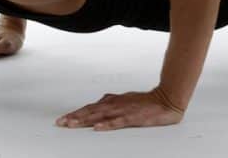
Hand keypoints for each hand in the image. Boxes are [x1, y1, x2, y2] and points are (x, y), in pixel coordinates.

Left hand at [56, 87, 184, 130]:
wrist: (166, 99)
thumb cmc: (146, 101)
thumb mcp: (126, 99)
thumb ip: (112, 102)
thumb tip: (100, 102)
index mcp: (113, 101)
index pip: (90, 108)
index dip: (76, 113)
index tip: (63, 119)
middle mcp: (115, 105)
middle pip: (90, 111)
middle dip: (74, 117)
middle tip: (61, 123)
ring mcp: (123, 111)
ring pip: (100, 116)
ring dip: (85, 120)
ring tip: (72, 125)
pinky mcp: (133, 118)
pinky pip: (117, 122)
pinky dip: (106, 125)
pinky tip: (97, 128)